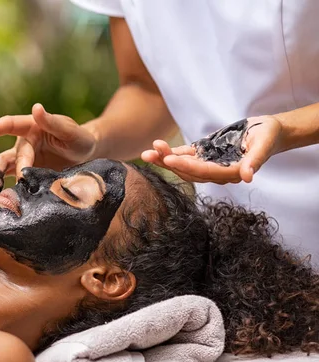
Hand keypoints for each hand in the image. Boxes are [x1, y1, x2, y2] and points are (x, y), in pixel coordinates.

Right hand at [0, 103, 96, 190]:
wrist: (86, 156)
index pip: (10, 124)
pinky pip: (6, 177)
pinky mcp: (25, 173)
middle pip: (7, 155)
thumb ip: (53, 122)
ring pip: (2, 166)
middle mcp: (23, 143)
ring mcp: (22, 159)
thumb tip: (36, 108)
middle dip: (3, 169)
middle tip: (1, 182)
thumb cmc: (79, 139)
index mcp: (31, 127)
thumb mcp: (70, 131)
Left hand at [141, 115, 283, 183]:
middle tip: (151, 155)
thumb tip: (247, 177)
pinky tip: (156, 148)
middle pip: (189, 171)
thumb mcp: (264, 144)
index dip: (187, 167)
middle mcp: (216, 171)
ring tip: (147, 153)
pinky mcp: (203, 153)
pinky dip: (170, 152)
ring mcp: (208, 163)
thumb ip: (255, 160)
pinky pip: (184, 155)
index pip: (205, 172)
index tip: (170, 160)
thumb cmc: (268, 136)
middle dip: (169, 163)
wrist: (267, 131)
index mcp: (230, 172)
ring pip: (183, 164)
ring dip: (164, 159)